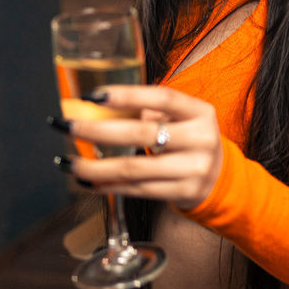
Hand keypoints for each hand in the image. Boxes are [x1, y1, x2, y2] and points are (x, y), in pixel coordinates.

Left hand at [61, 85, 221, 209]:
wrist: (220, 177)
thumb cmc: (190, 140)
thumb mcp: (184, 118)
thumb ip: (151, 110)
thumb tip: (98, 106)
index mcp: (200, 112)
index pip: (163, 98)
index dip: (128, 95)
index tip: (93, 95)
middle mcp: (201, 139)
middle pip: (142, 134)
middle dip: (98, 131)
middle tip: (67, 127)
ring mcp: (194, 168)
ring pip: (134, 169)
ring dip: (95, 166)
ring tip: (69, 163)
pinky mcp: (183, 192)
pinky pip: (138, 190)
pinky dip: (109, 186)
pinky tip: (89, 181)